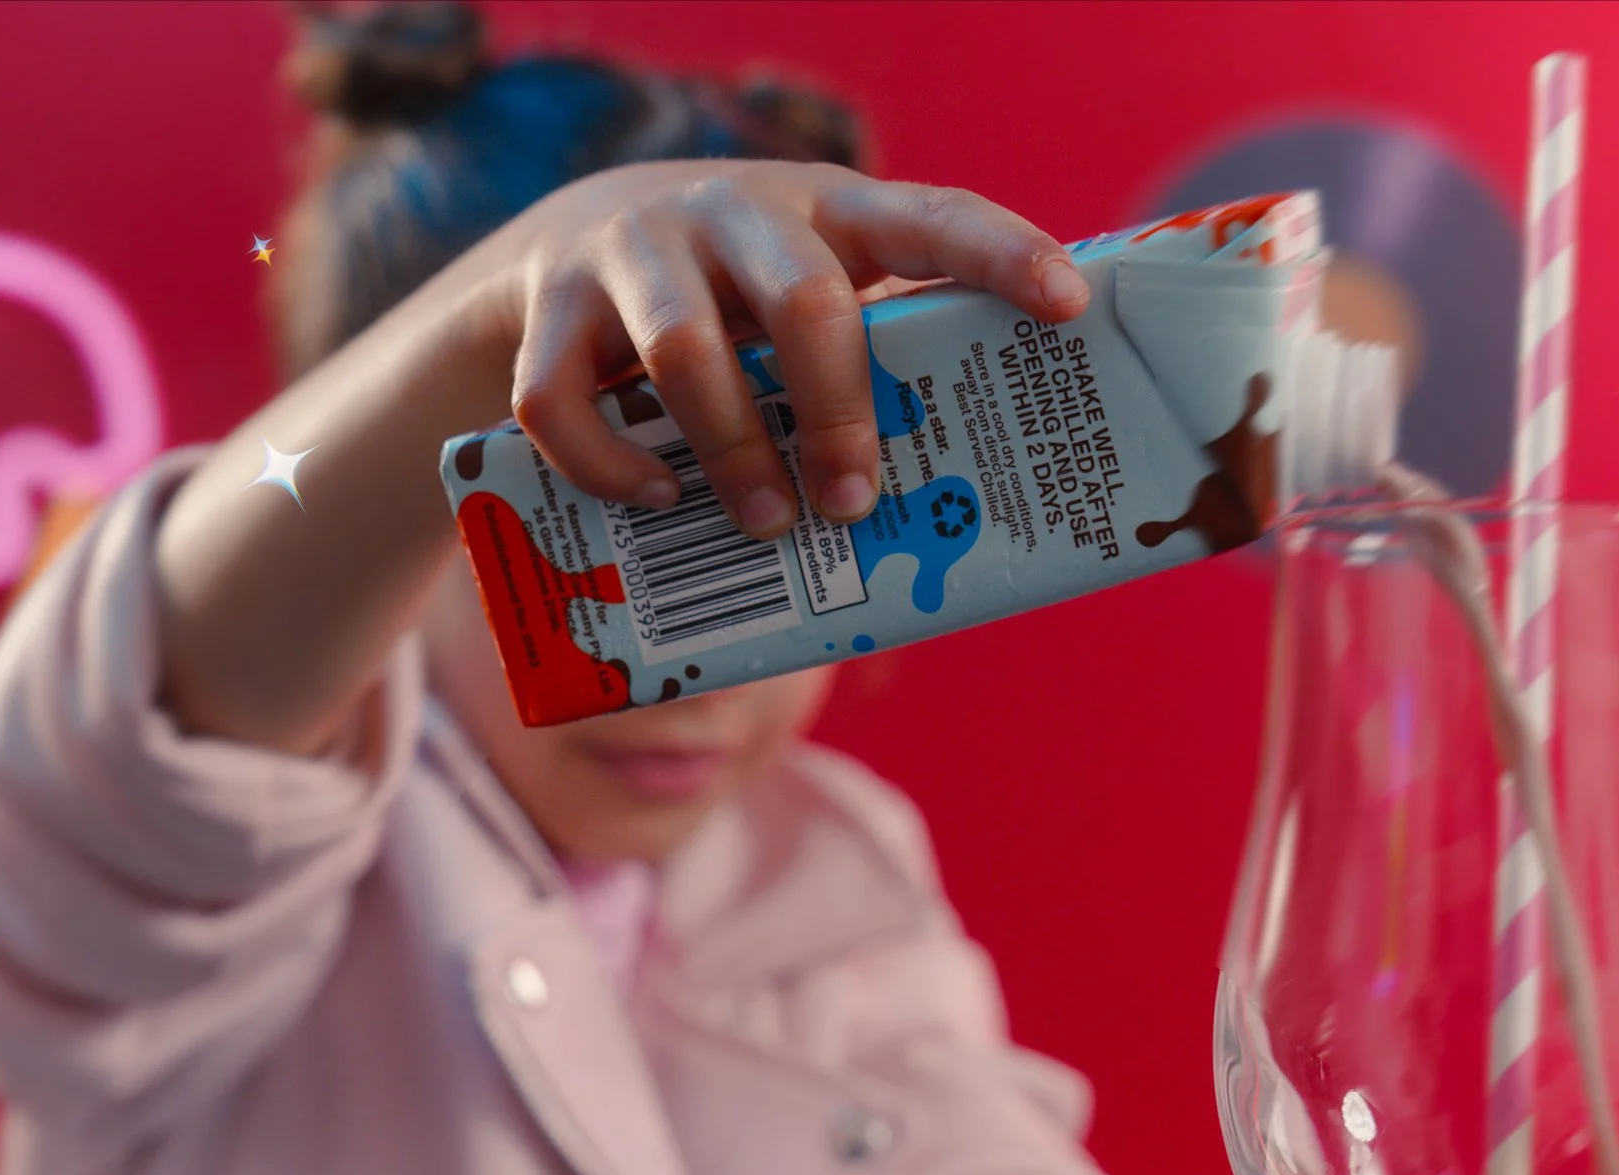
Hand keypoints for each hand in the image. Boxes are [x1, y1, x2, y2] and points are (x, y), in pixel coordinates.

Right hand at [468, 159, 1091, 538]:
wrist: (564, 250)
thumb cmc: (733, 303)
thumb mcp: (808, 294)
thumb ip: (873, 360)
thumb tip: (971, 513)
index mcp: (826, 208)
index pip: (931, 216)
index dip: (1003, 255)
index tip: (1069, 306)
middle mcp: (732, 211)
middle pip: (804, 298)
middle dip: (838, 412)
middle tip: (854, 501)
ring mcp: (634, 249)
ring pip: (683, 348)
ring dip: (732, 451)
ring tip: (763, 522)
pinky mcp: (548, 303)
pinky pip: (562, 397)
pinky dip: (606, 464)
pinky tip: (652, 500)